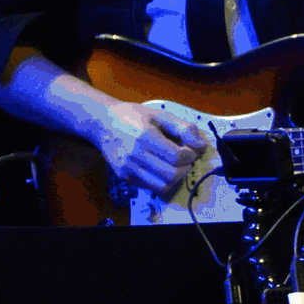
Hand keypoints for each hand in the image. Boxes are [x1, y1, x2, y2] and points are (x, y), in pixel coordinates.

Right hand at [95, 99, 214, 199]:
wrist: (101, 123)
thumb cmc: (133, 117)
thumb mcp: (160, 115)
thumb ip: (184, 128)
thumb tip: (202, 146)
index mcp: (145, 137)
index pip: (177, 157)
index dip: (190, 155)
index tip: (189, 149)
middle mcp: (135, 155)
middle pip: (172, 174)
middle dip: (185, 168)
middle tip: (184, 160)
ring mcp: (127, 168)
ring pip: (162, 186)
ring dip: (175, 178)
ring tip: (174, 166)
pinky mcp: (124, 176)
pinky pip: (150, 187)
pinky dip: (161, 181)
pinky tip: (160, 168)